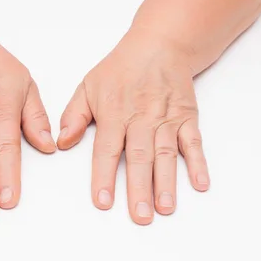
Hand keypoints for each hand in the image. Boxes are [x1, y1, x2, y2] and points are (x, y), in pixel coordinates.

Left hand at [57, 30, 209, 224]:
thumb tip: (61, 142)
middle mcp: (141, 119)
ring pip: (166, 155)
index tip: (103, 202)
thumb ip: (74, 116)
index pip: (106, 150)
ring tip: (166, 208)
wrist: (160, 44)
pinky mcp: (187, 117)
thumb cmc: (120, 69)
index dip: (104, 177)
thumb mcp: (88, 86)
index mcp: (114, 114)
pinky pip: (193, 142)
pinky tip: (200, 184)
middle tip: (140, 216)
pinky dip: (198, 163)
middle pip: (140, 158)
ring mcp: (166, 119)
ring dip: (167, 183)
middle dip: (140, 189)